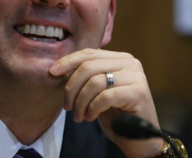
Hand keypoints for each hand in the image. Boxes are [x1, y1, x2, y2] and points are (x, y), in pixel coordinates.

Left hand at [49, 49, 164, 157]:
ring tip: (78, 116)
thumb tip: (56, 68)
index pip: (88, 53)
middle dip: (72, 87)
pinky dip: (93, 108)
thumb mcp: (96, 91)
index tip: (52, 72)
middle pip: (88, 66)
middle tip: (66, 106)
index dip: (68, 61)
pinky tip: (90, 117)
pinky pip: (105, 96)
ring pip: (95, 82)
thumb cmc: (114, 113)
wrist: (138, 139)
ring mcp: (136, 76)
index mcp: (119, 58)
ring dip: (81, 101)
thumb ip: (84, 75)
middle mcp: (130, 62)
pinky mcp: (139, 92)